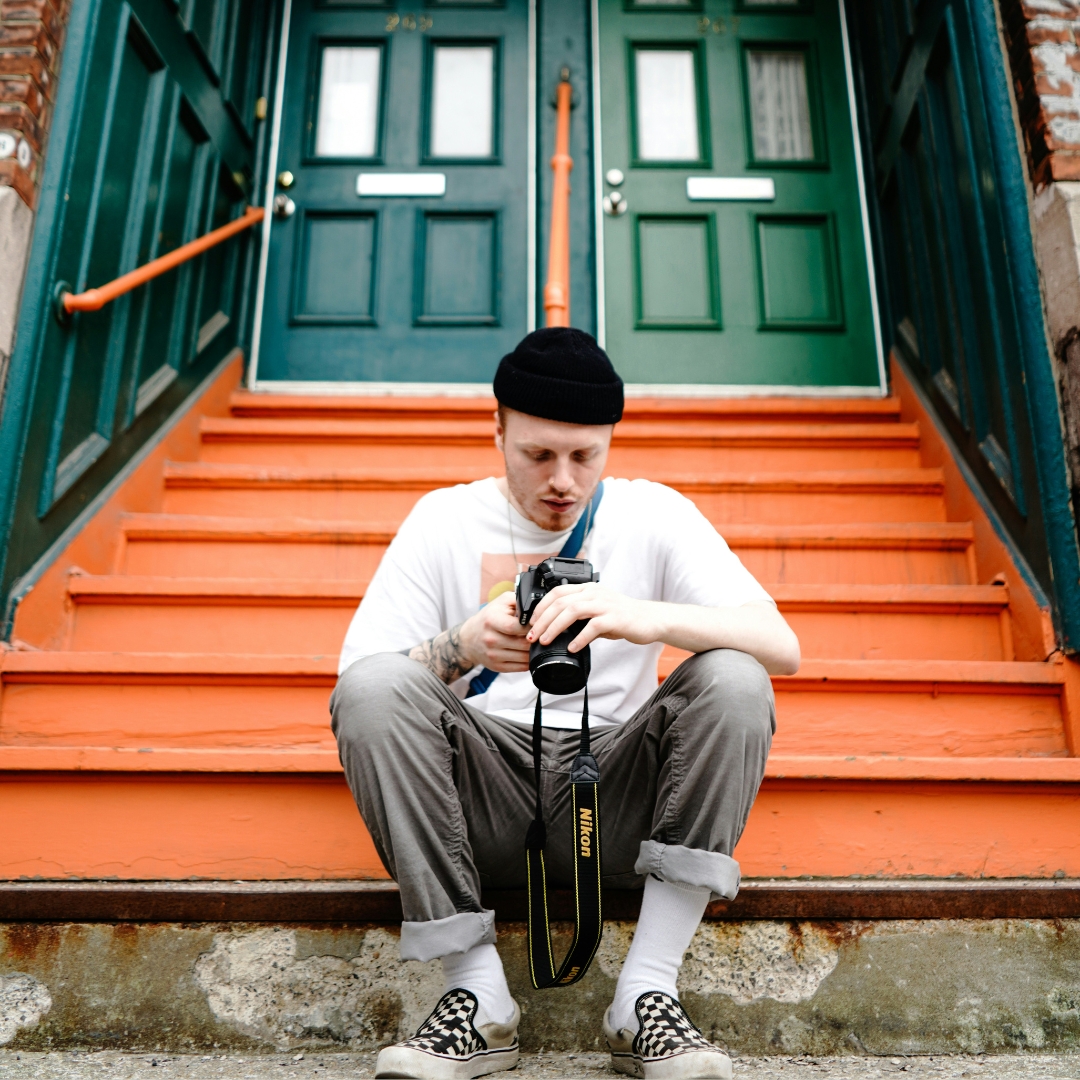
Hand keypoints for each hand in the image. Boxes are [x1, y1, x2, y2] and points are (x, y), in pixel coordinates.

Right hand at [459, 589, 530, 671]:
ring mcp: (493, 655)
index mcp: (491, 620)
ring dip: (534, 651)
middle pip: (522, 644)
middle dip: (536, 640)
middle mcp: (490, 639)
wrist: (470, 638)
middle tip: (543, 635)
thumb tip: (537, 606)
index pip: (515, 627)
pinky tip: (530, 654)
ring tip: (538, 644)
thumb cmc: (489, 618)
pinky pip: (520, 667)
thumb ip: (519, 600)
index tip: (538, 624)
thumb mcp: (501, 602)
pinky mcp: (497, 666)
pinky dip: (529, 662)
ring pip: (523, 657)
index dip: (530, 626)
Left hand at [526, 583, 660, 652]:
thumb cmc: (622, 617)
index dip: (541, 607)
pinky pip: (592, 627)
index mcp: (587, 589)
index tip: (531, 623)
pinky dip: (579, 638)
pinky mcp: (614, 618)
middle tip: (533, 636)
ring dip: (555, 627)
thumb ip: (578, 618)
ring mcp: (604, 604)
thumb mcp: (597, 612)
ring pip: (572, 611)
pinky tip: (572, 648)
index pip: (556, 592)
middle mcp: (594, 593)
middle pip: (560, 602)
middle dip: (542, 620)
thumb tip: (556, 630)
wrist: (650, 619)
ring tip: (546, 640)